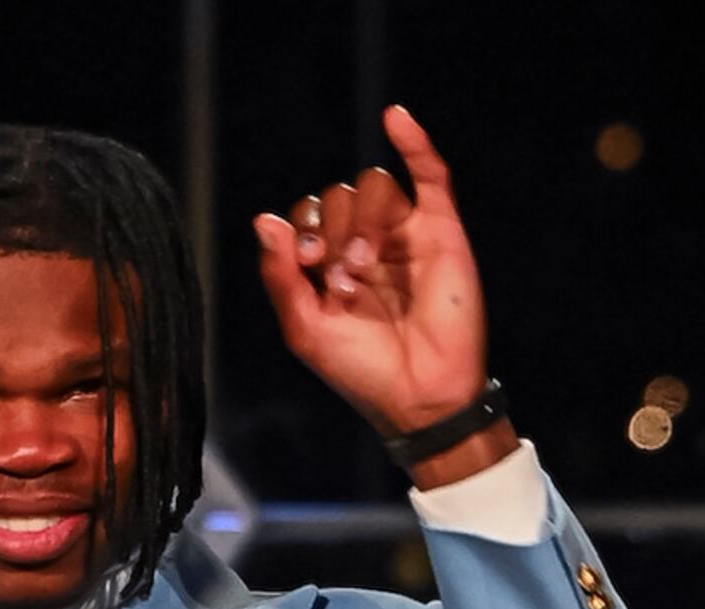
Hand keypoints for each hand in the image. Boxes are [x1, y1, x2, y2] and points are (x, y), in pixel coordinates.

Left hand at [254, 106, 517, 479]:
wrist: (418, 394)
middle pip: (337, 197)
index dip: (301, 232)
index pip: (305, 219)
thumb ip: (281, 277)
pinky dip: (413, 142)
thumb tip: (265, 220)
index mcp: (327, 266)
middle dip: (332, 234)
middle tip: (344, 280)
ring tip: (364, 268)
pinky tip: (394, 118)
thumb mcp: (306, 329)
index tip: (307, 265)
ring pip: (372, 187)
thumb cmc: (361, 371)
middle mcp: (363, 244)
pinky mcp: (440, 229)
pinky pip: (429, 173)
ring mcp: (402, 233)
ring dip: (361, 221)